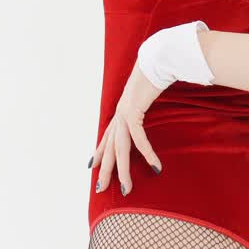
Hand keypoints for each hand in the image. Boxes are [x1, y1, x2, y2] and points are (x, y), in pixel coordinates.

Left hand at [90, 60, 163, 196]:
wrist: (155, 60)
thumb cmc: (154, 75)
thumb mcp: (146, 95)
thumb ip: (143, 104)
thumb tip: (146, 109)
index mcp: (120, 112)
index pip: (106, 137)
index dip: (99, 152)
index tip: (92, 165)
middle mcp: (118, 115)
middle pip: (109, 148)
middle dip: (105, 170)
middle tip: (100, 188)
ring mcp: (124, 114)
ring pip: (120, 149)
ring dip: (124, 171)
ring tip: (127, 188)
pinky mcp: (133, 112)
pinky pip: (139, 139)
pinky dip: (147, 153)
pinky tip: (154, 166)